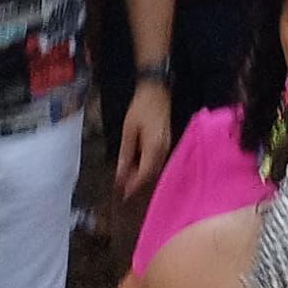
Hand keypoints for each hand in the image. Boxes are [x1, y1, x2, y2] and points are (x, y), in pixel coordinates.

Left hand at [116, 80, 174, 200]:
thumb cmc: (141, 108)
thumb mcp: (129, 131)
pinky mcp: (166, 142)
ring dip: (141, 175)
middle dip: (137, 182)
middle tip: (122, 187)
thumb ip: (126, 154)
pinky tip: (137, 165)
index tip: (123, 194)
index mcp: (154, 148)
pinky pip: (157, 160)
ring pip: (154, 168)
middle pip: (151, 173)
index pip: (145, 174)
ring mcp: (166, 146)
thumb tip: (121, 174)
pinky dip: (146, 166)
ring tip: (127, 178)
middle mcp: (163, 150)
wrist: (157, 92)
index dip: (134, 186)